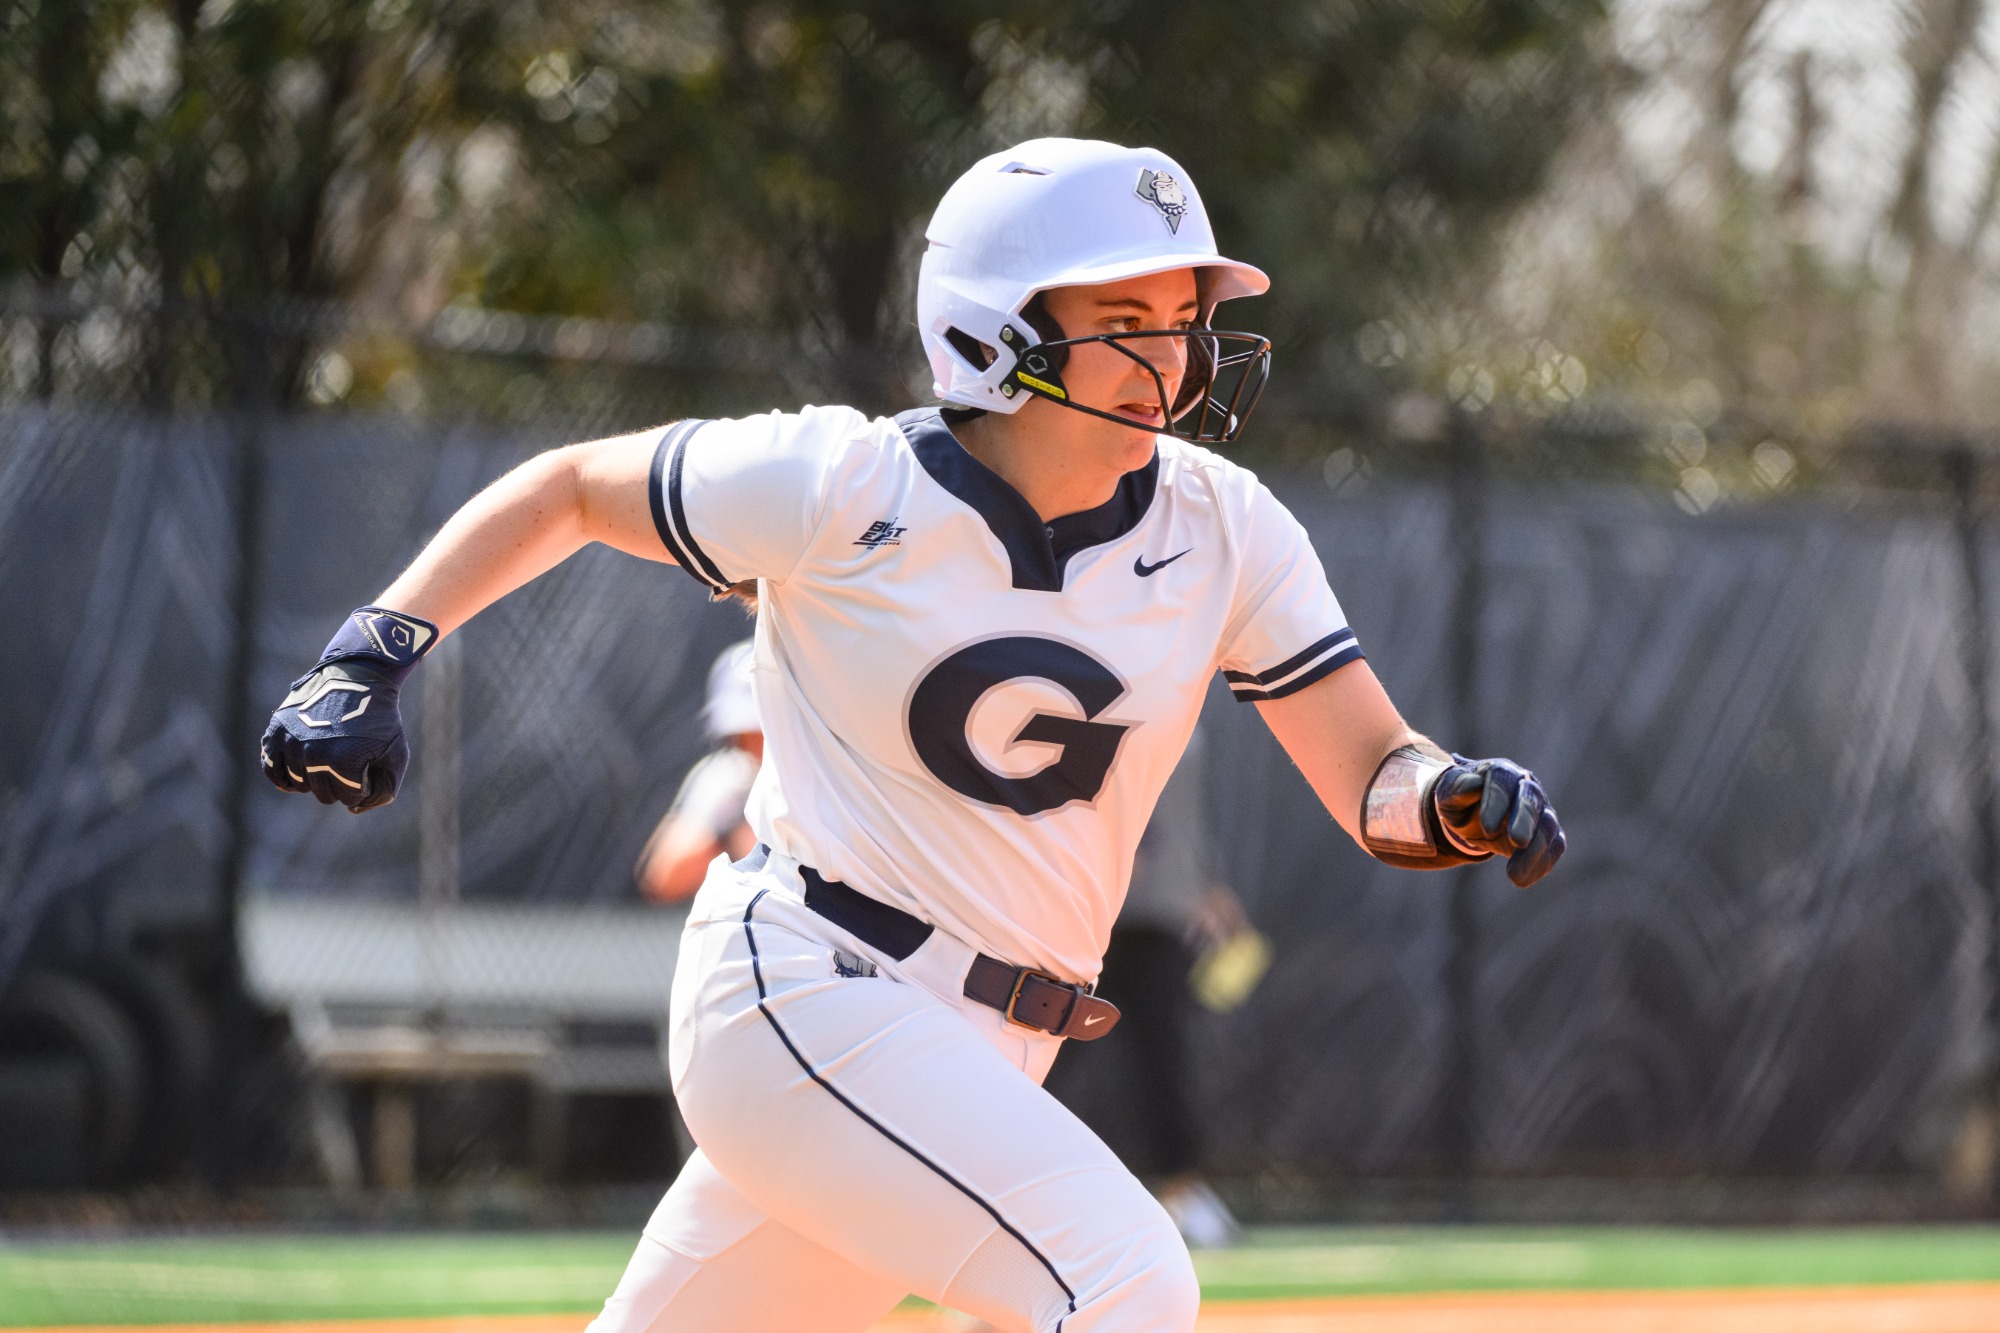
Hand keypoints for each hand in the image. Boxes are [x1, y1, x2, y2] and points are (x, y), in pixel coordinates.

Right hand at [260, 607, 435, 812]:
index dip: (362, 785)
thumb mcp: (396, 754)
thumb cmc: (380, 718)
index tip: (368, 764)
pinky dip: (282, 776)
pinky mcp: (276, 731)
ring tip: (328, 758)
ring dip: (314, 778)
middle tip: (349, 759)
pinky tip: (296, 773)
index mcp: (343, 761)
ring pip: (298, 785)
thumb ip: (383, 790)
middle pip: (323, 794)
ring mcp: (291, 742)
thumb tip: (353, 809)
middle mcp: (313, 753)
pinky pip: (270, 769)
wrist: (357, 677)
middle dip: (339, 783)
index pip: (349, 798)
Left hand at [1434, 756, 1564, 886]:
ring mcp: (1541, 808)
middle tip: (1518, 841)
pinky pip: (1554, 846)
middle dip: (1525, 820)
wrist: (1472, 814)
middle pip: (1531, 799)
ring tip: (1514, 876)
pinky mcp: (1547, 830)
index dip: (1496, 803)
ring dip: (1535, 851)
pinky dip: (1542, 863)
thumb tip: (1473, 783)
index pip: (1502, 781)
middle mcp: (1525, 785)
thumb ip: (1457, 788)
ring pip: (1547, 825)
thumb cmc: (1460, 801)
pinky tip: (1524, 880)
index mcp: (1500, 772)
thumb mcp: (1448, 794)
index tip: (1487, 828)